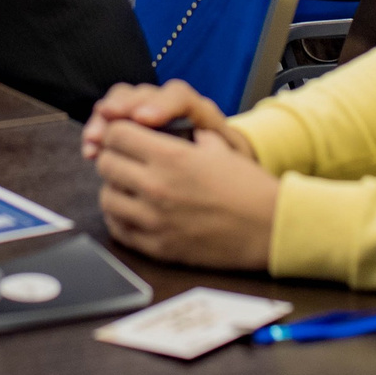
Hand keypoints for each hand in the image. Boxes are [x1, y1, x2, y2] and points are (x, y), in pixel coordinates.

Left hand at [87, 84, 277, 269]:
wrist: (269, 228)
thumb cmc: (248, 187)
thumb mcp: (218, 146)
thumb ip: (184, 133)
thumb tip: (162, 127)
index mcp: (171, 157)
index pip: (117, 134)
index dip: (118, 130)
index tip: (124, 134)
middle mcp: (157, 187)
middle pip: (106, 162)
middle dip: (112, 155)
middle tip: (124, 157)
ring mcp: (154, 220)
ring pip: (106, 196)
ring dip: (114, 186)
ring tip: (129, 184)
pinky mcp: (157, 247)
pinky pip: (118, 228)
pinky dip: (120, 216)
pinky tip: (132, 209)